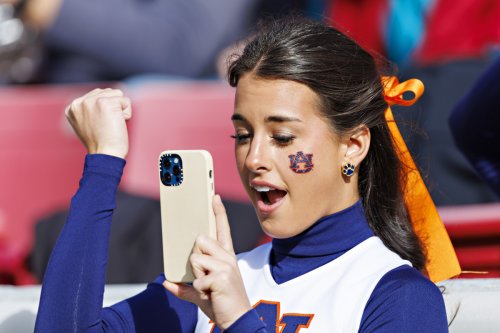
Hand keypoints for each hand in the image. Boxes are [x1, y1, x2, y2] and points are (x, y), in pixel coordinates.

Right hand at [65, 88, 131, 158]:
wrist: (105, 154)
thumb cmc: (101, 143)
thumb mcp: (88, 124)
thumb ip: (90, 109)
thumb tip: (102, 97)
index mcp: (72, 107)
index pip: (97, 95)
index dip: (105, 110)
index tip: (100, 126)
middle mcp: (79, 101)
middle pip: (108, 92)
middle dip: (113, 108)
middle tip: (106, 126)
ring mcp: (91, 101)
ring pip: (117, 94)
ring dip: (120, 110)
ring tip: (111, 125)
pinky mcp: (105, 102)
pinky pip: (126, 101)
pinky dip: (127, 114)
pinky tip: (118, 124)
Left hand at [164, 195, 251, 329]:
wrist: (238, 319)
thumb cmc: (221, 303)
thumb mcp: (200, 293)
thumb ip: (184, 286)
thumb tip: (165, 283)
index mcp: (225, 257)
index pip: (222, 229)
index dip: (218, 212)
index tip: (214, 196)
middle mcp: (228, 257)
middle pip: (201, 240)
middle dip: (196, 259)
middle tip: (205, 276)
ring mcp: (226, 265)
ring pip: (196, 258)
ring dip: (197, 275)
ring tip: (208, 287)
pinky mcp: (222, 276)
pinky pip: (197, 278)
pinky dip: (198, 289)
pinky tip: (211, 294)